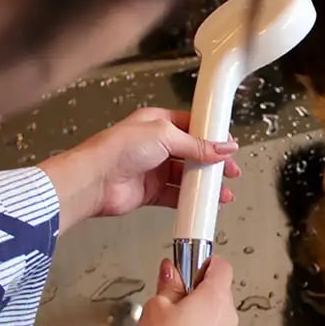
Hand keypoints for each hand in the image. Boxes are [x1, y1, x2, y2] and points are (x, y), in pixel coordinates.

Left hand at [39, 107, 239, 231]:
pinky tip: (202, 202)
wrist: (94, 181)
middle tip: (230, 171)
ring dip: (205, 184)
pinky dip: (191, 200)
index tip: (228, 145)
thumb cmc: (116, 149)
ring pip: (187, 176)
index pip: (193, 126)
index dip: (213, 136)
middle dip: (213, 163)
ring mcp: (153, 168)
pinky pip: (176, 195)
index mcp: (157, 123)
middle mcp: (155, 144)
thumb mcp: (164, 135)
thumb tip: (221, 147)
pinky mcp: (150, 191)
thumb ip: (196, 144)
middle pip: (193, 153)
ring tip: (222, 191)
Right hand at [134, 257, 238, 325]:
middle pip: (218, 291)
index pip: (222, 265)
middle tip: (172, 298)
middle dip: (196, 291)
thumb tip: (171, 271)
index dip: (204, 262)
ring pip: (214, 316)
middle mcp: (227, 316)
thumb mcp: (155, 309)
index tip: (188, 264)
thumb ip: (167, 286)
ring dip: (197, 316)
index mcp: (215, 297)